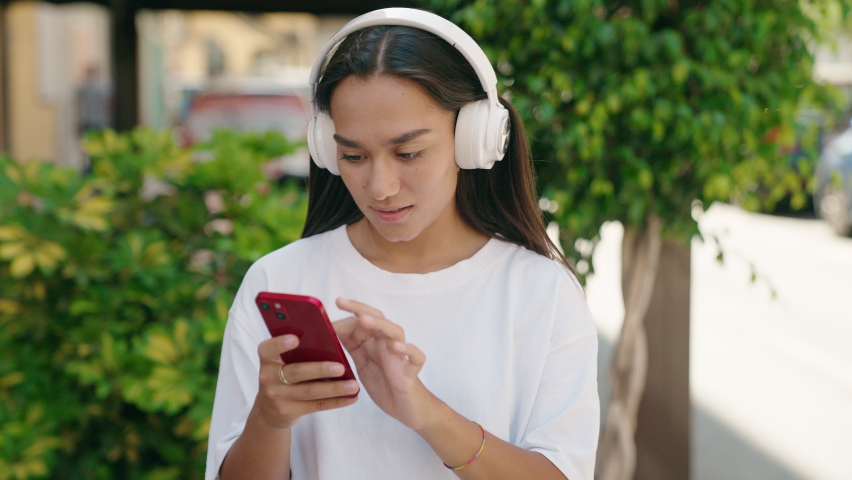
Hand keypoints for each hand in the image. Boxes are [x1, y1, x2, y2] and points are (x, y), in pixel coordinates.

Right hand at [254, 334, 358, 428]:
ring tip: (353, 385)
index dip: (280, 343)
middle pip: (296, 372)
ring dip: (334, 388)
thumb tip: (327, 339)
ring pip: (310, 391)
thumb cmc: (283, 375)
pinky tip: (350, 397)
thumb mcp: (281, 362)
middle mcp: (268, 378)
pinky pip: (316, 406)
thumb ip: (296, 351)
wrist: (270, 410)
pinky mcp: (289, 412)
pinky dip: (336, 402)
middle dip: (320, 369)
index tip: (296, 338)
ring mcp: (277, 397)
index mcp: (267, 359)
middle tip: (340, 367)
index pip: (268, 349)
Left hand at [333, 297, 437, 431]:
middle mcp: (387, 344)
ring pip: (395, 332)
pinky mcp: (411, 371)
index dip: (344, 316)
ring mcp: (401, 356)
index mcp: (374, 343)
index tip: (324, 314)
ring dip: (379, 324)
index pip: (361, 322)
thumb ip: (352, 348)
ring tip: (364, 320)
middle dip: (359, 309)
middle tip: (341, 302)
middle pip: (377, 319)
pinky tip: (396, 347)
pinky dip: (408, 349)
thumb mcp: (362, 365)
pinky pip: (416, 357)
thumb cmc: (385, 385)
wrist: (407, 409)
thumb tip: (332, 330)